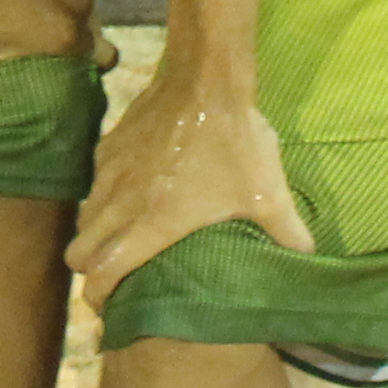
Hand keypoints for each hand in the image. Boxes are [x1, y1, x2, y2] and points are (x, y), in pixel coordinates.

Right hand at [69, 54, 309, 309]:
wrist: (206, 79)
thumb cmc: (234, 141)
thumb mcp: (266, 192)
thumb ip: (287, 231)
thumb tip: (309, 257)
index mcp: (152, 224)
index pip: (103, 273)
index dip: (98, 297)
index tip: (106, 307)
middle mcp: (121, 203)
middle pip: (78, 252)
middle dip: (88, 270)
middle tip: (110, 276)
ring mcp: (110, 173)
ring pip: (84, 217)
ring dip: (94, 234)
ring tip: (117, 239)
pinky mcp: (109, 146)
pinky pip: (95, 182)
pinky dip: (103, 196)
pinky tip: (128, 192)